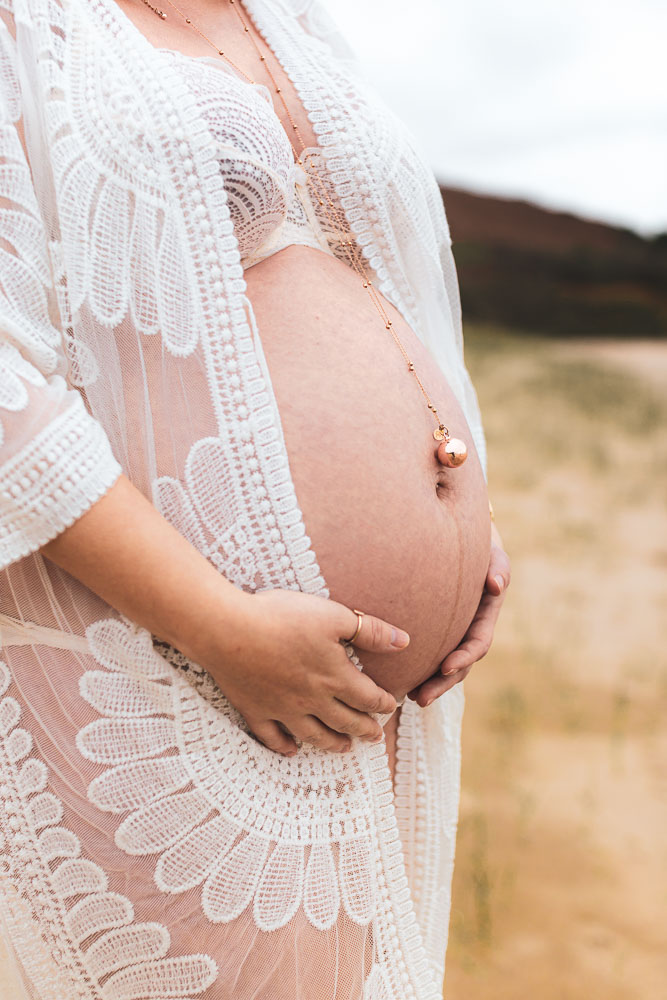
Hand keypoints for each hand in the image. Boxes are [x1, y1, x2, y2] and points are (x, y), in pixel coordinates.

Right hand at [211, 590, 407, 755]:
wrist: (227, 629)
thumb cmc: (281, 616)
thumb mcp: (333, 615)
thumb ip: (371, 631)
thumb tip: (404, 642)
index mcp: (334, 676)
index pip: (367, 697)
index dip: (383, 704)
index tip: (392, 706)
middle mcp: (312, 699)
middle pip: (345, 721)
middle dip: (365, 730)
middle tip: (376, 737)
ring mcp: (282, 708)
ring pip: (313, 735)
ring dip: (332, 744)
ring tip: (344, 749)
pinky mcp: (255, 709)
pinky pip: (272, 736)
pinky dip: (284, 746)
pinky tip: (292, 751)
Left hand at [407, 523, 509, 706]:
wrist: (467, 546)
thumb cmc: (481, 548)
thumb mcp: (493, 555)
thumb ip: (498, 567)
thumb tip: (495, 584)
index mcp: (485, 617)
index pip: (478, 644)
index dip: (464, 658)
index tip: (446, 668)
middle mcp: (470, 630)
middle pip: (459, 665)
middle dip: (441, 683)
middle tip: (420, 698)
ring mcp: (454, 634)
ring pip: (443, 666)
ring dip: (429, 684)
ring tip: (409, 698)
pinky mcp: (436, 633)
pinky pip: (428, 654)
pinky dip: (417, 668)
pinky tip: (398, 680)